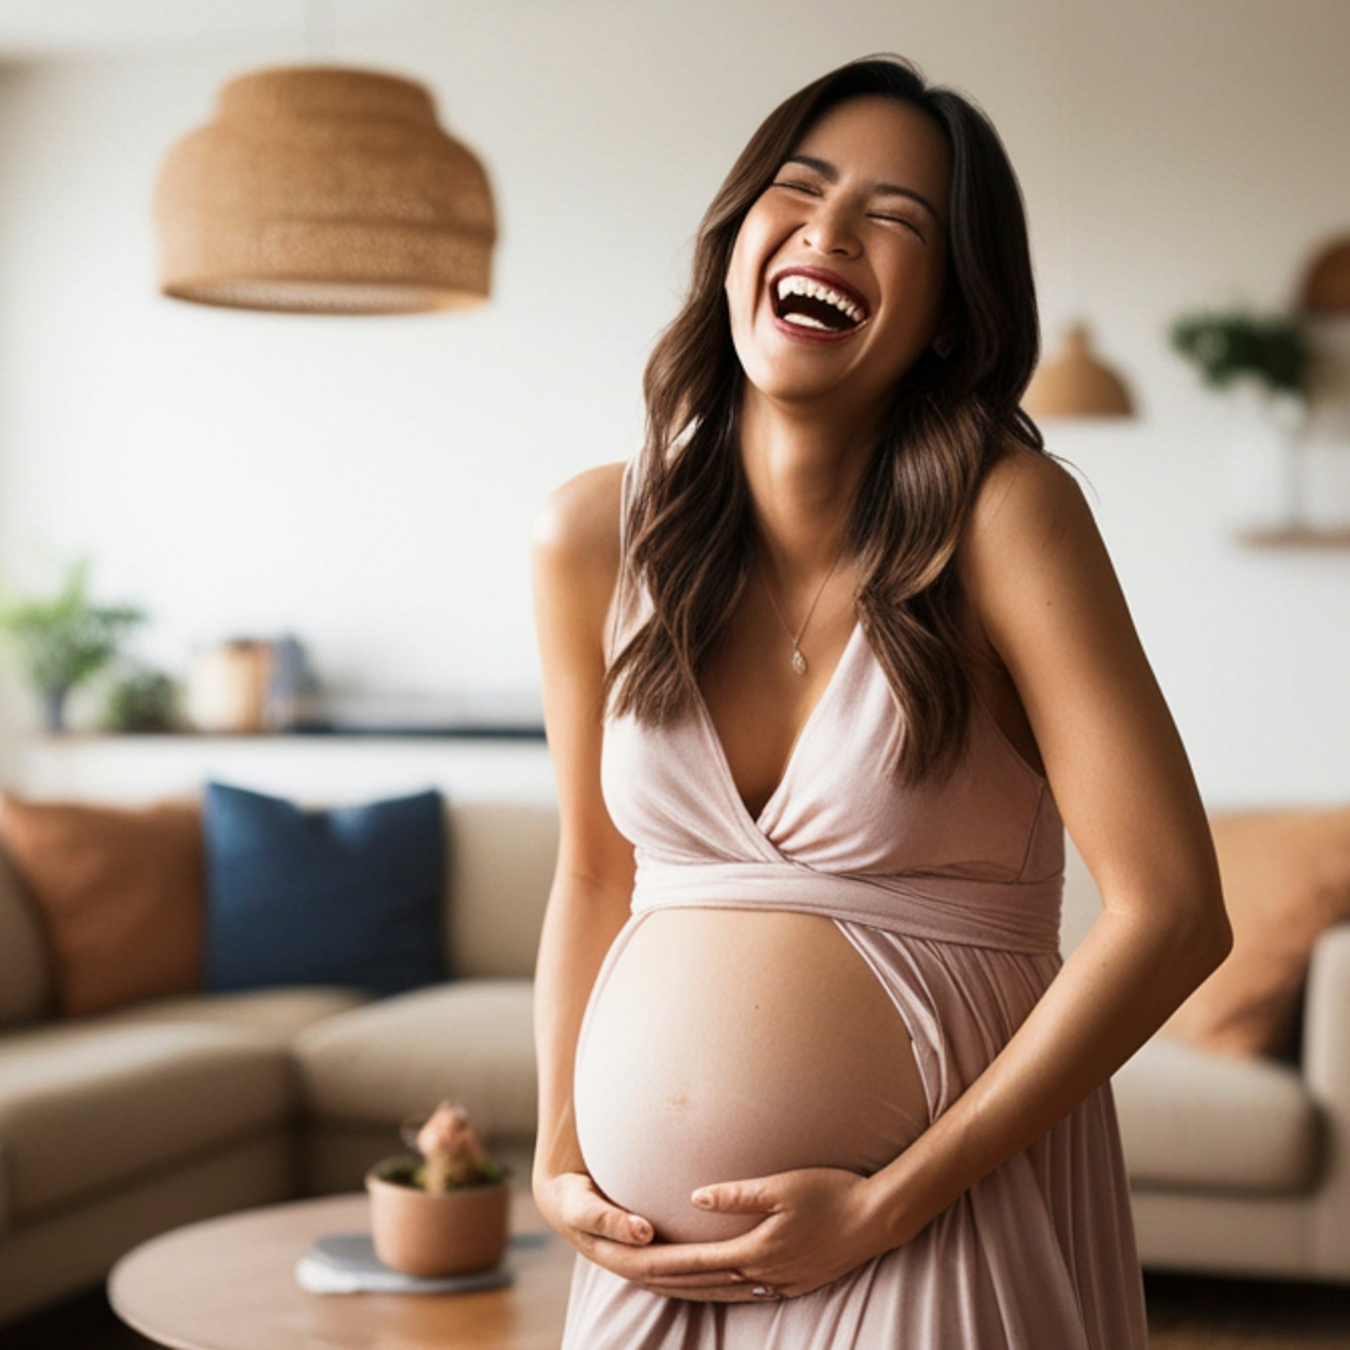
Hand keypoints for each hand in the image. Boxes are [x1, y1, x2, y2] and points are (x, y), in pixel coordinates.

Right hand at [531, 1168, 756, 1298]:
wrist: (559, 1197)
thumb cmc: (572, 1194)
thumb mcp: (581, 1204)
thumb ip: (608, 1218)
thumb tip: (643, 1232)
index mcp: (621, 1256)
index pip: (671, 1266)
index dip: (702, 1265)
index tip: (734, 1260)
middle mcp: (636, 1266)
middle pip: (687, 1279)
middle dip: (722, 1278)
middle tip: (761, 1272)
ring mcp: (643, 1265)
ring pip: (690, 1282)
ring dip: (723, 1283)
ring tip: (760, 1279)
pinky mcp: (649, 1257)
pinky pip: (686, 1273)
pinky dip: (712, 1275)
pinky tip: (738, 1272)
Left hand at [620, 1167, 892, 1302]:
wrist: (878, 1218)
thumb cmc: (832, 1193)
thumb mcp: (783, 1186)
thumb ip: (737, 1195)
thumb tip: (694, 1198)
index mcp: (755, 1251)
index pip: (693, 1262)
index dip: (657, 1261)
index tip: (627, 1260)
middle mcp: (761, 1275)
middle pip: (699, 1283)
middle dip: (660, 1280)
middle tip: (625, 1274)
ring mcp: (777, 1283)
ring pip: (718, 1293)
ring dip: (684, 1289)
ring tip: (652, 1284)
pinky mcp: (791, 1283)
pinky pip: (740, 1294)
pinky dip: (714, 1292)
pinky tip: (705, 1289)